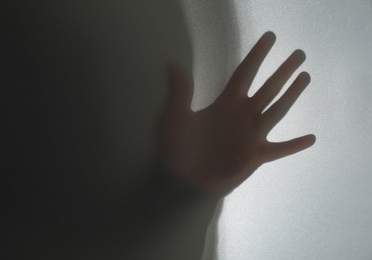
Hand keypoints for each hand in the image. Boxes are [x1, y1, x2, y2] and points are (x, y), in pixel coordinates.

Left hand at [159, 32, 315, 194]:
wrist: (183, 180)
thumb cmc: (177, 149)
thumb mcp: (174, 117)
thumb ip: (180, 92)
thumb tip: (175, 63)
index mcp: (225, 103)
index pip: (244, 73)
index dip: (257, 55)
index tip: (270, 38)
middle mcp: (241, 115)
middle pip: (268, 88)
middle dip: (283, 71)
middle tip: (299, 54)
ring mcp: (250, 135)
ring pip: (277, 111)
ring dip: (292, 95)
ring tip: (305, 77)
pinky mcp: (255, 156)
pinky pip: (280, 149)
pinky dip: (294, 145)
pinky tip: (312, 138)